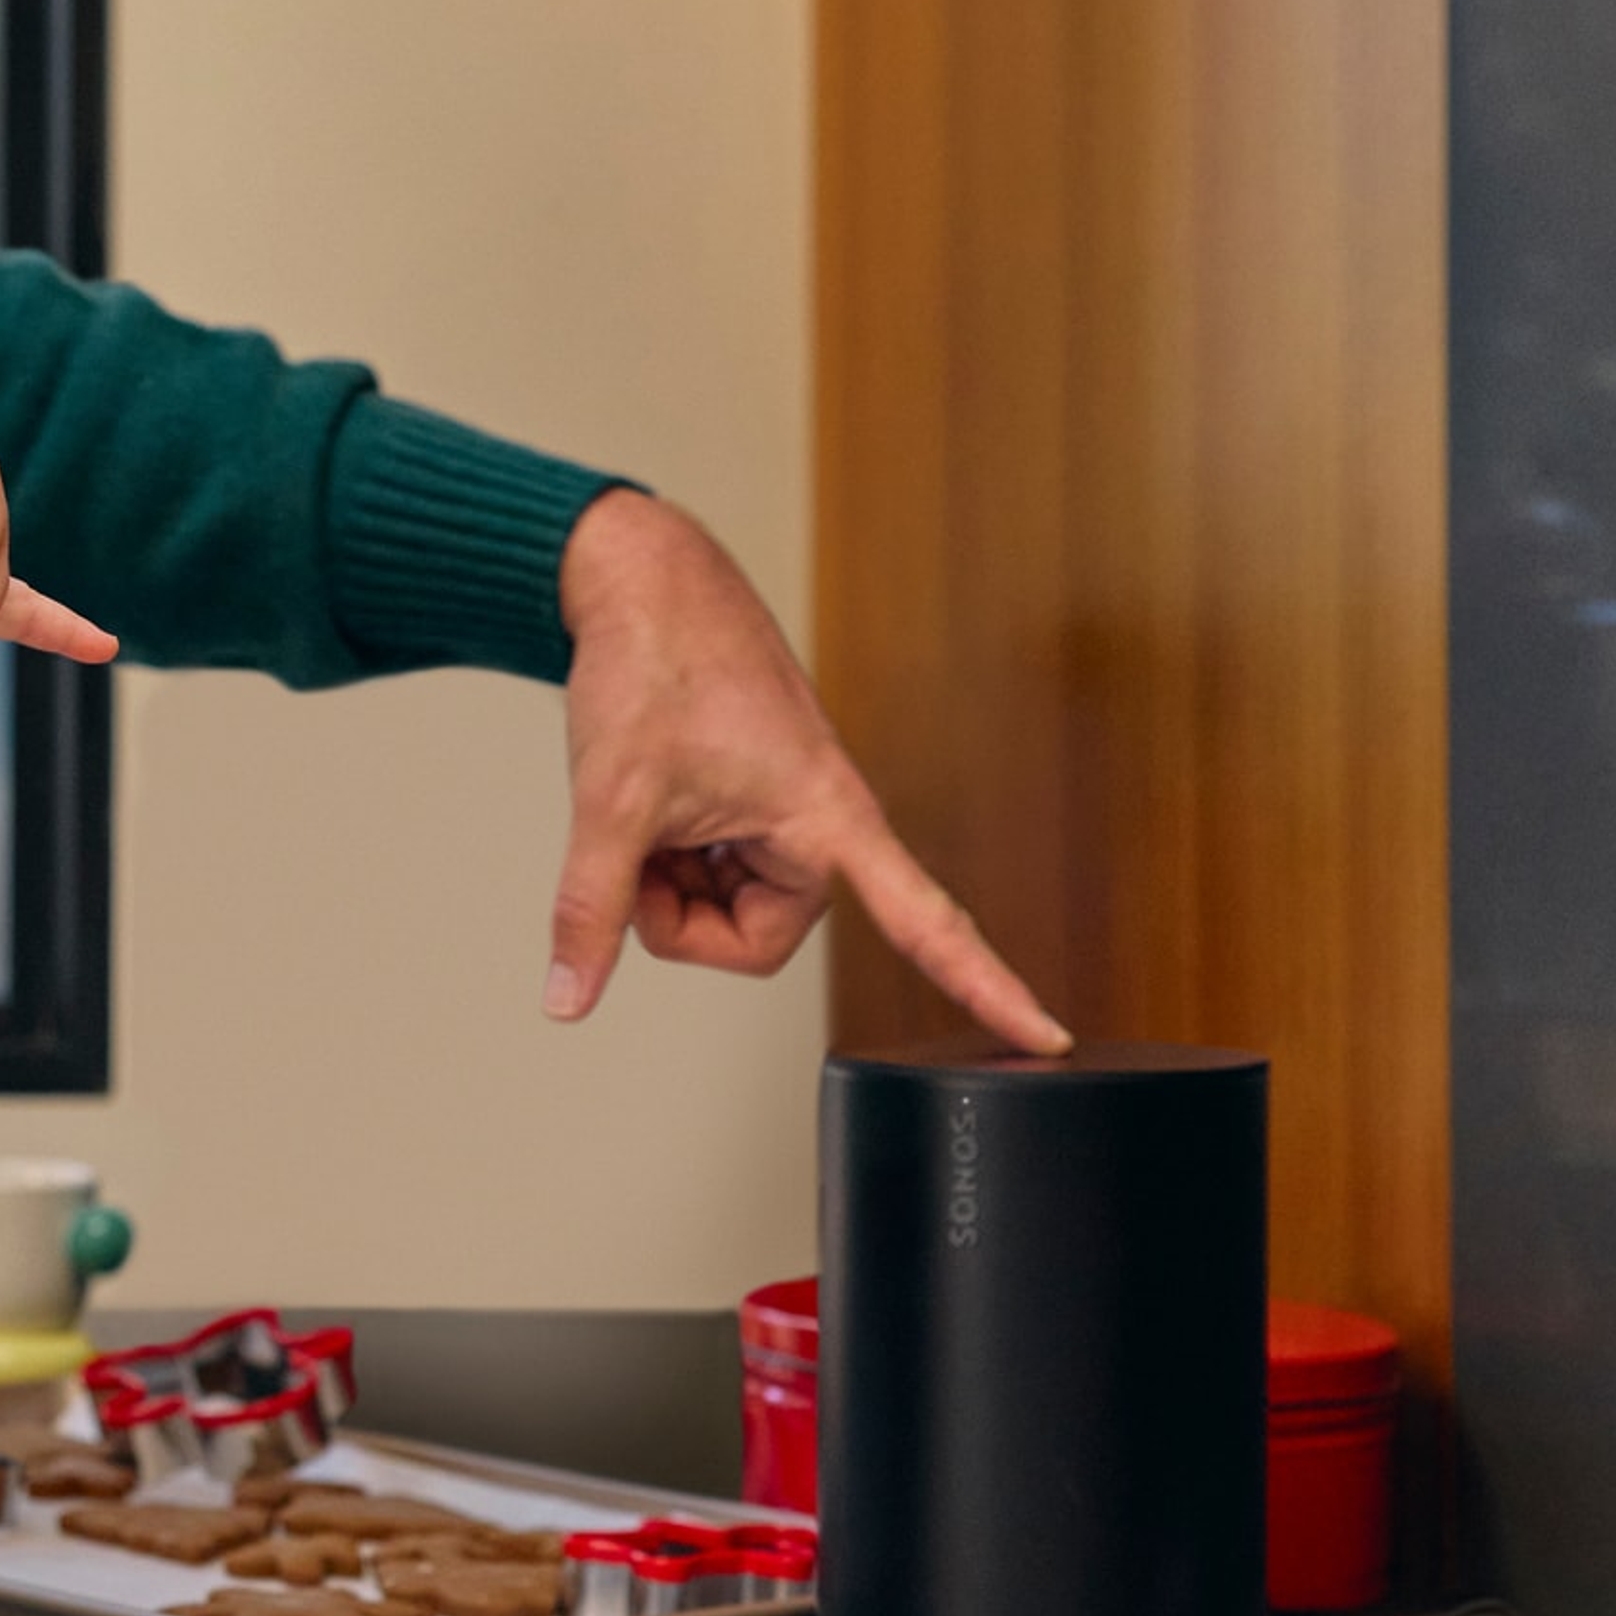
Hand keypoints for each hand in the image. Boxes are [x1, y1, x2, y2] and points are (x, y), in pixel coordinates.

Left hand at [547, 489, 1066, 1053]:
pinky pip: (710, 870)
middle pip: (756, 938)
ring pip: (725, 908)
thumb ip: (592, 909)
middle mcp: (819, 823)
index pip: (924, 920)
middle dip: (681, 915)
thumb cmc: (654, 664)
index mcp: (825, 818)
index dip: (985, 983)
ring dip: (667, 879)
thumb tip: (569, 1001)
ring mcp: (779, 816)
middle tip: (635, 852)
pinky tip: (643, 802)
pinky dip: (664, 853)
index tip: (1047, 1035)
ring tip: (642, 807)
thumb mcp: (611, 800)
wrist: (637, 580)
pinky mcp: (747, 805)